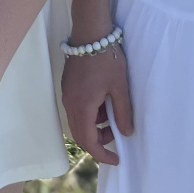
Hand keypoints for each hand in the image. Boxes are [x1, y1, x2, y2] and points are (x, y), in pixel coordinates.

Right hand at [62, 43, 133, 165]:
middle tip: (116, 138)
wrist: (90, 32)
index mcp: (82, 107)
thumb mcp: (119, 86)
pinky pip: (77, 109)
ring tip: (113, 115)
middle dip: (98, 141)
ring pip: (78, 122)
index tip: (116, 159)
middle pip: (80, 134)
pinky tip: (103, 103)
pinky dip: (90, 114)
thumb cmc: (106, 58)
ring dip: (94, 126)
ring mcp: (67, 95)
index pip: (89, 141)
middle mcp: (70, 104)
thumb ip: (123, 112)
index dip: (102, 154)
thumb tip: (126, 133)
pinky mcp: (68, 87)